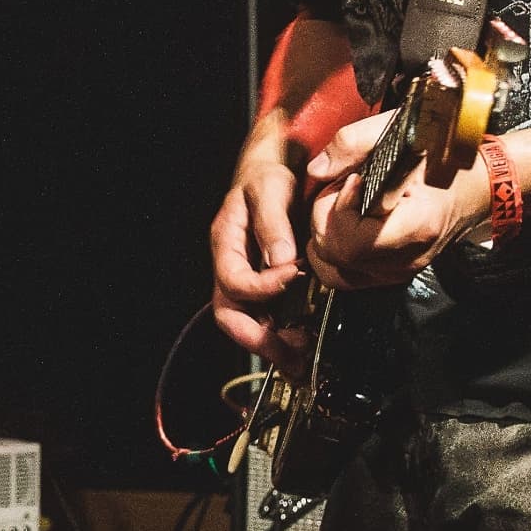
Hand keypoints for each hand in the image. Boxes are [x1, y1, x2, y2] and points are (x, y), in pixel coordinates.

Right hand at [208, 143, 306, 367]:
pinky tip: (305, 344)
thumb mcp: (270, 190)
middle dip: (258, 340)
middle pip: (230, 315)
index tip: (294, 277)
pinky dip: (285, 335)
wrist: (274, 170)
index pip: (234, 281)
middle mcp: (232, 268)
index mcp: (225, 245)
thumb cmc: (267, 176)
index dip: (263, 287)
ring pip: (249, 323)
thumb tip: (281, 261)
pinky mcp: (267, 286)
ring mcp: (248, 279)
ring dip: (274, 345)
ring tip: (301, 360)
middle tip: (290, 355)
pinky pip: (268, 317)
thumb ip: (273, 224)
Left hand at [302, 112, 489, 295]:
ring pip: (333, 269)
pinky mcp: (393, 273)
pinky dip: (337, 250)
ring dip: (328, 235)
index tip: (353, 180)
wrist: (478, 183)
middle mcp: (407, 258)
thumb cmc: (443, 156)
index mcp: (415, 226)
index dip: (337, 208)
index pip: (349, 242)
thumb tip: (317, 170)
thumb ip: (353, 144)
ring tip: (346, 206)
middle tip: (346, 187)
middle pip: (334, 255)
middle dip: (326, 217)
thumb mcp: (401, 133)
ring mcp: (400, 270)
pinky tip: (349, 223)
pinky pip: (346, 273)